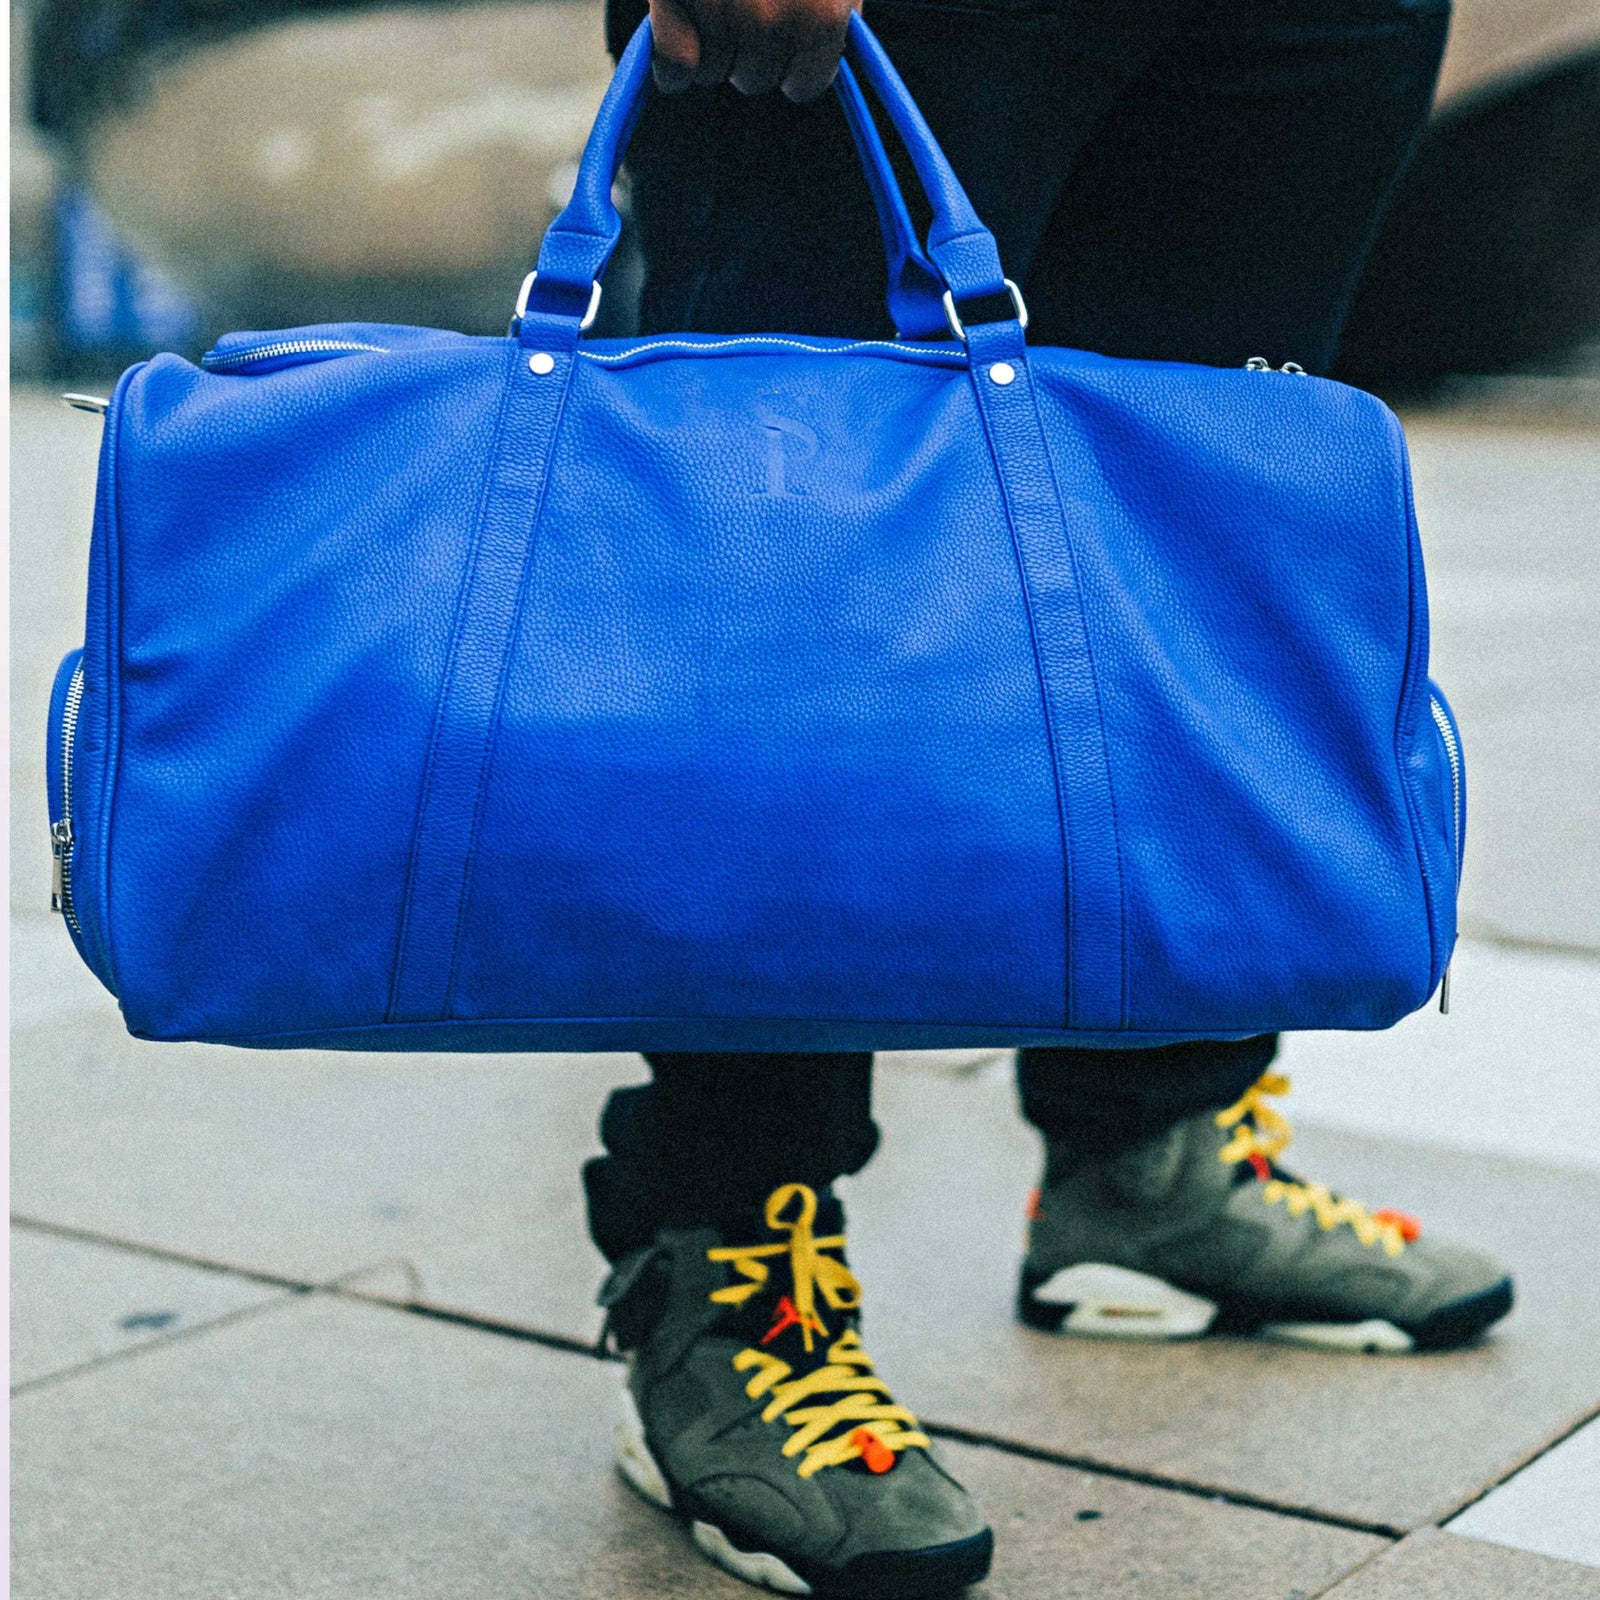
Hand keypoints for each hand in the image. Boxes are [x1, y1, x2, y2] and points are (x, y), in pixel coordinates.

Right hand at [647, 0, 857, 101]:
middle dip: (750, 48)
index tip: (788, 31)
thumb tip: (821, 67)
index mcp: (822, 18)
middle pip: (754, 80)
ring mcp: (721, 12)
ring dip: (710, 45)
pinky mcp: (674, 0)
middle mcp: (771, 22)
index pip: (803, 87)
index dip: (793, 62)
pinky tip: (677, 25)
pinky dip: (671, 62)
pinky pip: (675, 68)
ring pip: (712, 74)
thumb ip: (837, 14)